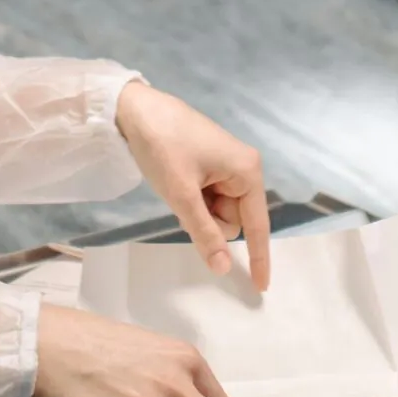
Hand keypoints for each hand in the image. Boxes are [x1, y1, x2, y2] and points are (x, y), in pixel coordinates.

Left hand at [115, 81, 270, 291]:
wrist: (136, 109)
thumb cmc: (163, 147)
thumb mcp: (182, 195)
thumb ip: (204, 233)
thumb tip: (224, 268)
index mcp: (247, 171)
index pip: (257, 225)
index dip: (259, 257)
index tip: (261, 287)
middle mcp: (243, 168)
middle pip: (232, 219)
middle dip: (208, 219)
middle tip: (183, 198)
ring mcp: (227, 165)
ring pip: (217, 211)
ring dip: (196, 209)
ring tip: (176, 184)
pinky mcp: (211, 164)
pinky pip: (207, 197)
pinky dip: (192, 199)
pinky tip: (176, 181)